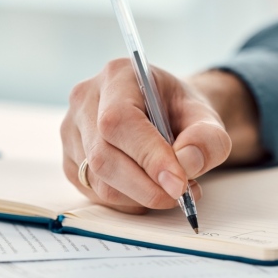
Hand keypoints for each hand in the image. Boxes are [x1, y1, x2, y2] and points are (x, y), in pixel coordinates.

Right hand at [61, 60, 261, 212]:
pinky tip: (150, 188)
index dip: (148, 156)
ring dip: (140, 196)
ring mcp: (72, 132)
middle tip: (181, 194)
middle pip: (103, 156)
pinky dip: (128, 201)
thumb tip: (187, 164)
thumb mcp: (206, 117)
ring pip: (98, 181)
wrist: (165, 114)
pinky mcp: (71, 161)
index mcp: (117, 76)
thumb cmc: (182, 112)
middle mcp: (85, 100)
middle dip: (146, 186)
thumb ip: (206, 138)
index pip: (120, 120)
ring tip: (173, 189)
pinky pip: (95, 193)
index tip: (179, 183)